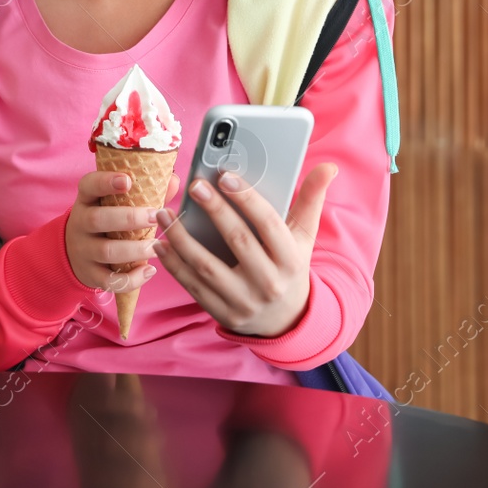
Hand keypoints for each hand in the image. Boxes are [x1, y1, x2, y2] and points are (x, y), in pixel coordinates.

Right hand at [64, 170, 182, 291]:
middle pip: (98, 220)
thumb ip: (144, 193)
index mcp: (87, 200)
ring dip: (135, 250)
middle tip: (155, 218)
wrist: (74, 253)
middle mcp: (81, 224)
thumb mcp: (113, 204)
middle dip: (129, 218)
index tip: (127, 181)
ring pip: (106, 251)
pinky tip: (149, 271)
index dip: (105, 181)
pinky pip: (109, 280)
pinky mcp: (90, 274)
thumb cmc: (106, 222)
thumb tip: (174, 181)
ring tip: (157, 247)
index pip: (89, 185)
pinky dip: (131, 278)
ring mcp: (83, 251)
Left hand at [152, 163, 336, 336]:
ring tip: (164, 213)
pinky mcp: (223, 314)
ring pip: (207, 267)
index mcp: (291, 260)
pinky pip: (193, 287)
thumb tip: (327, 166)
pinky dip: (173, 265)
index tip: (226, 176)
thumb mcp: (305, 237)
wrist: (286, 320)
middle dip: (215, 210)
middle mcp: (269, 283)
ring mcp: (244, 302)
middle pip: (238, 240)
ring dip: (182, 239)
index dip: (247, 198)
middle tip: (195, 185)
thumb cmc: (291, 267)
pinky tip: (160, 243)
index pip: (269, 224)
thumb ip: (312, 200)